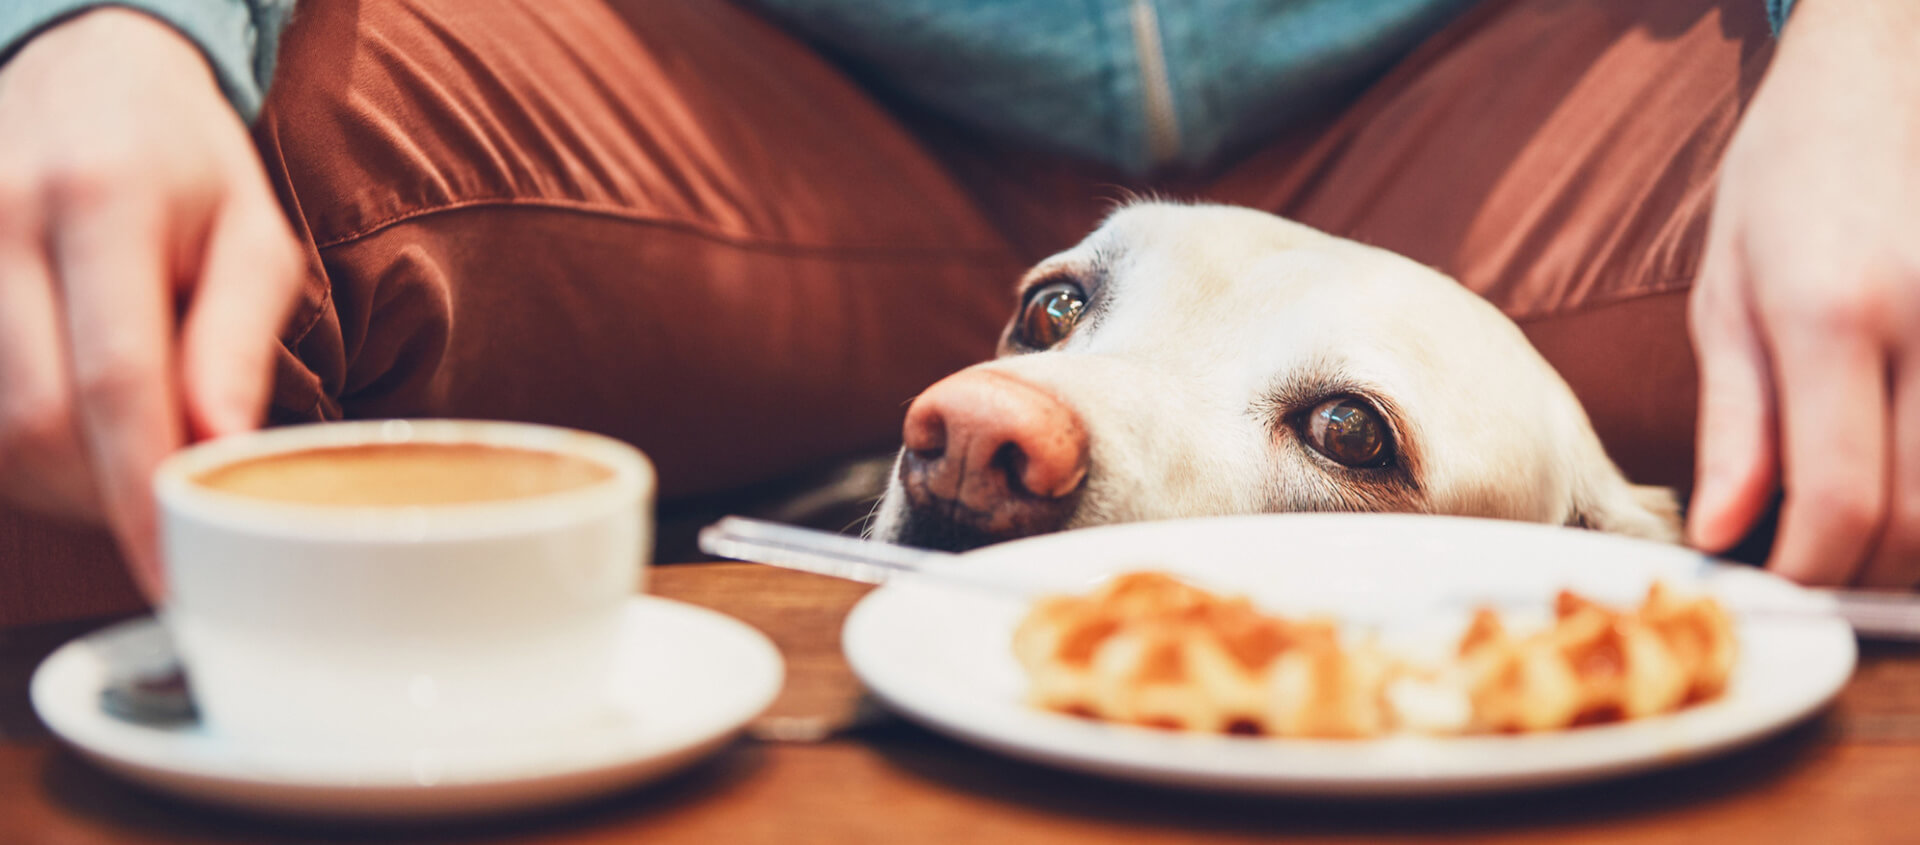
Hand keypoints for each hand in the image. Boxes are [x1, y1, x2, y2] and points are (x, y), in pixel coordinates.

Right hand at [0, 9, 303, 597]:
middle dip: (104, 497)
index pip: (115, 382)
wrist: (82, 70)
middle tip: (166, 513)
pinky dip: (20, 452)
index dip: (141, 494)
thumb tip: (221, 450)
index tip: (173, 571)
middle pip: (34, 421)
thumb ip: (237, 339)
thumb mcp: (251, 232)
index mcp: (102, 201)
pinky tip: (73, 434)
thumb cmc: (184, 164)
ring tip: (127, 460)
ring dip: (61, 481)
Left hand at [1689, 0, 1919, 585]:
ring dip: (1917, 545)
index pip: (1840, 501)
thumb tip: (1722, 532)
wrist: (1886, 74)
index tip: (1772, 587)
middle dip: (1864, 574)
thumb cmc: (1790, 176)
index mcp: (1833, 315)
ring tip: (1855, 532)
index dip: (1809, 572)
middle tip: (1811, 574)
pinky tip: (1902, 479)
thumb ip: (1735, 422)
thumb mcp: (1727, 294)